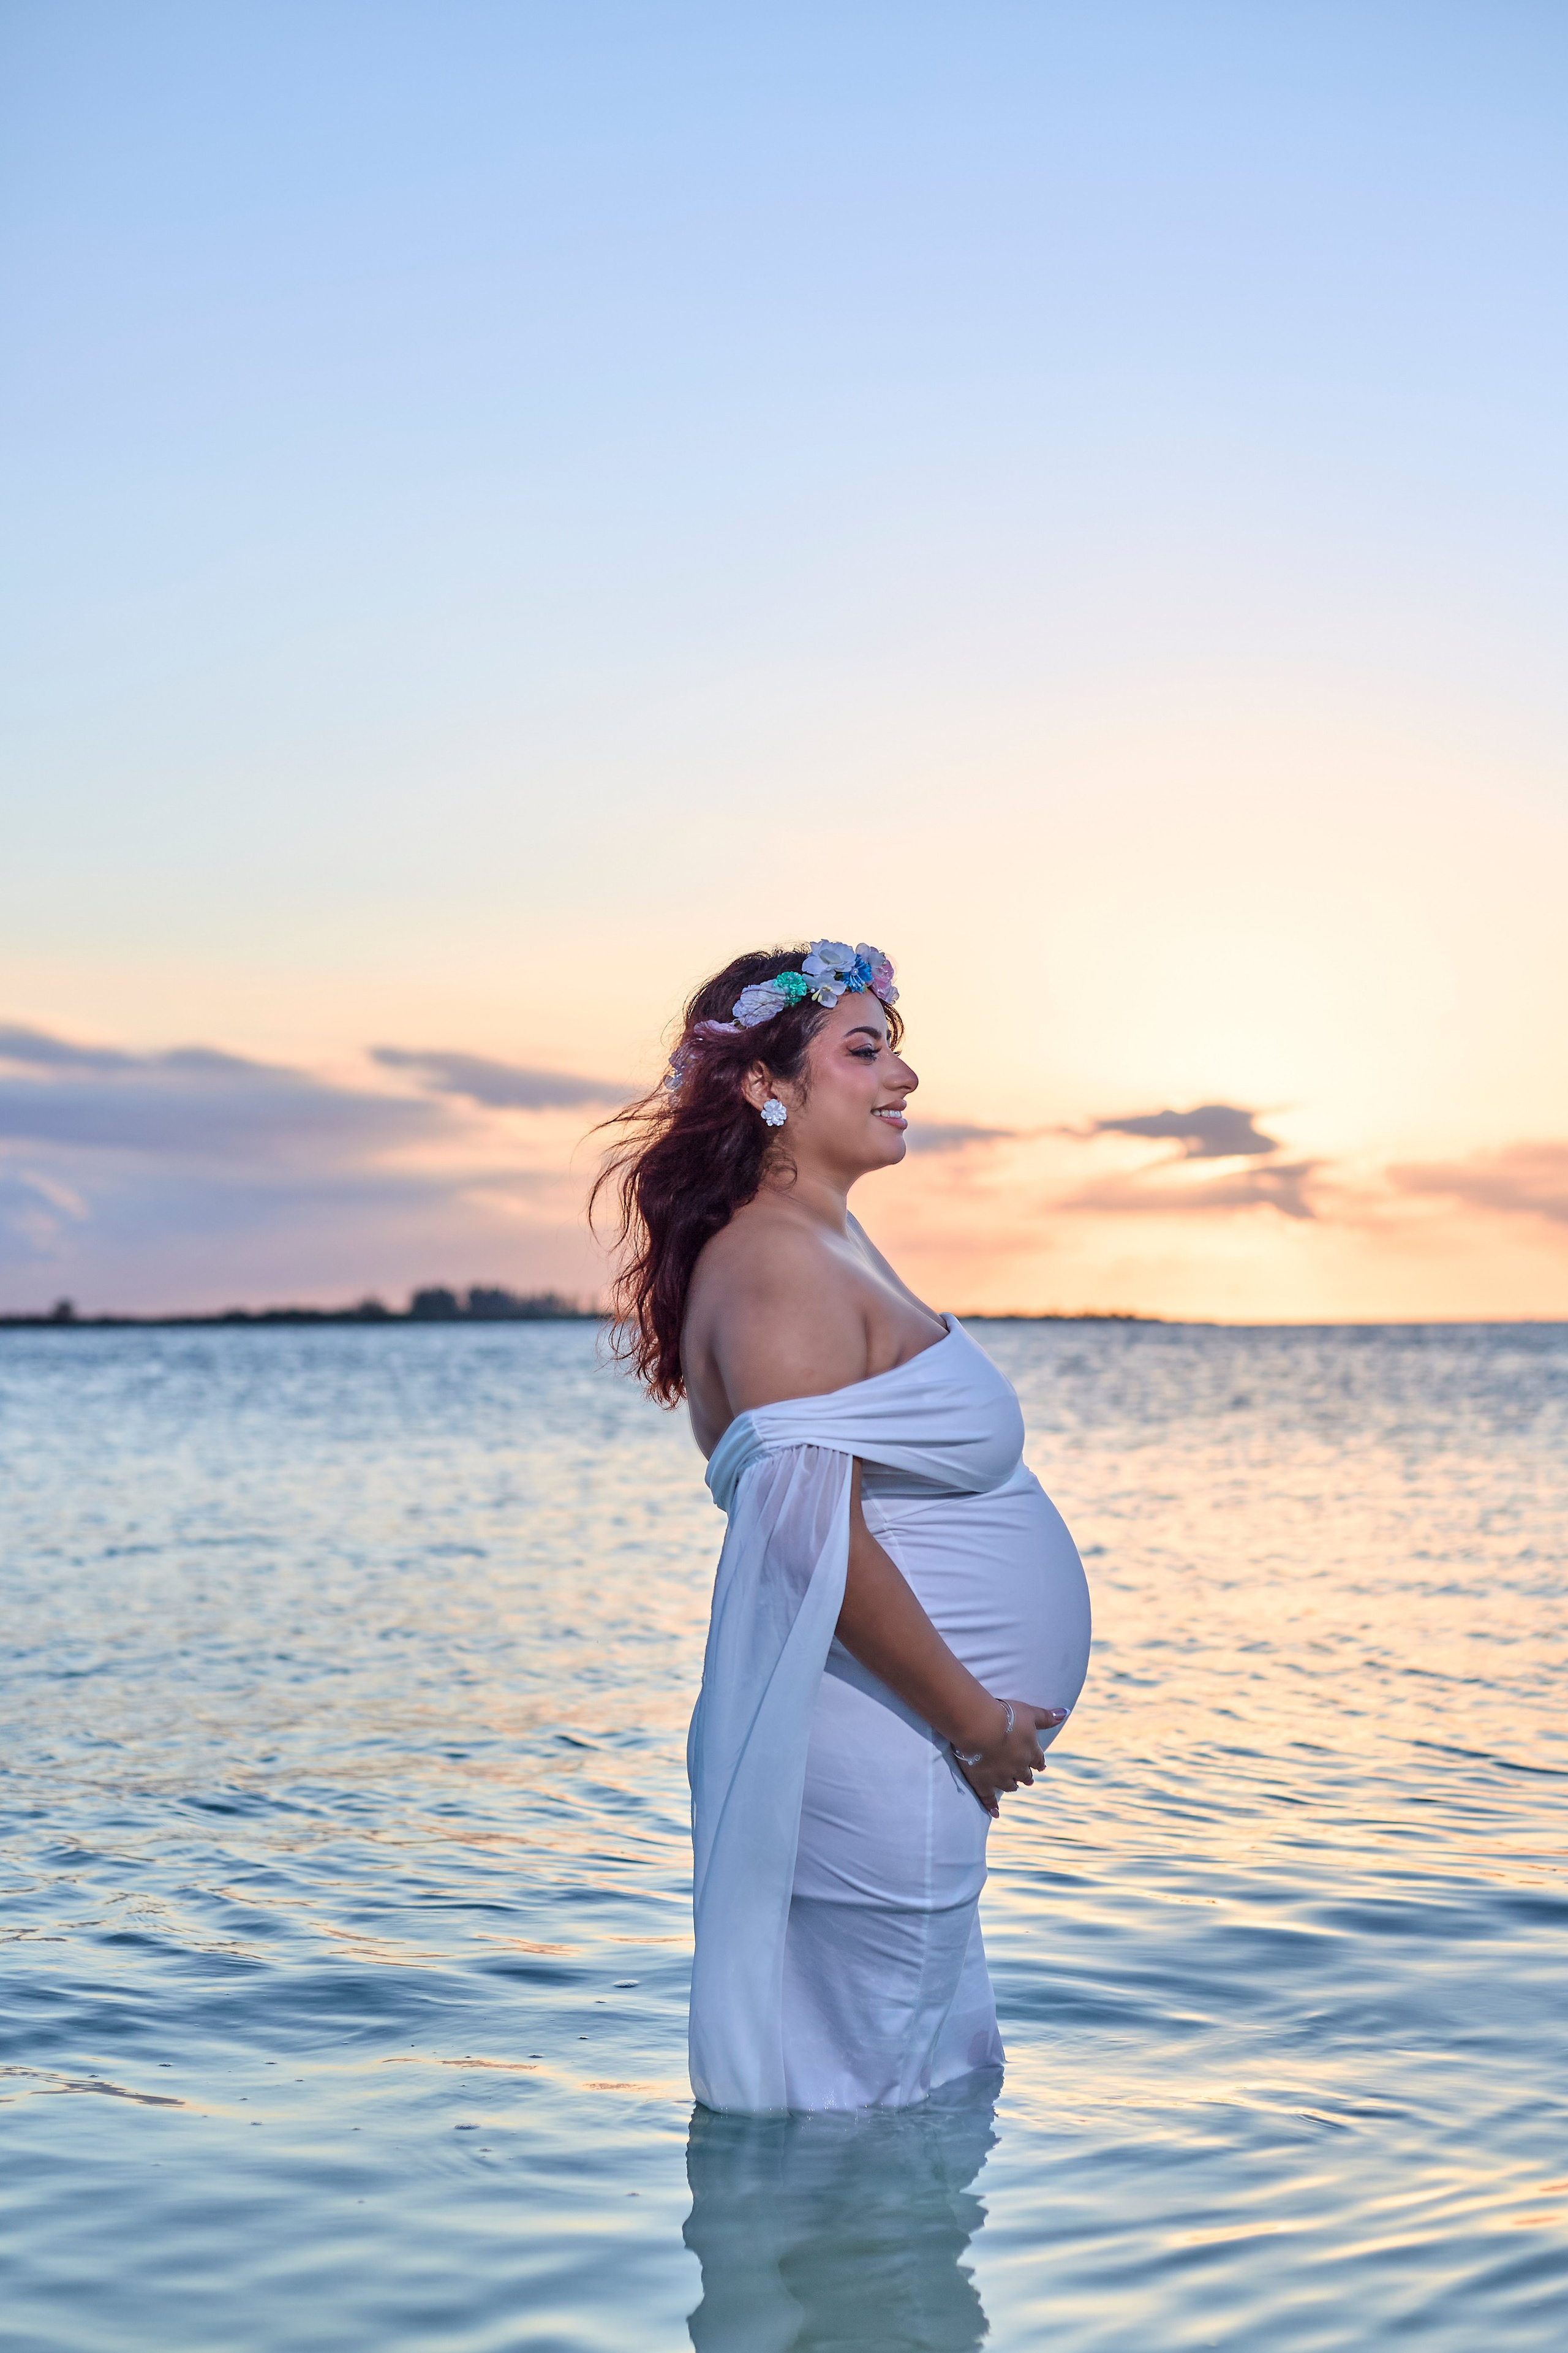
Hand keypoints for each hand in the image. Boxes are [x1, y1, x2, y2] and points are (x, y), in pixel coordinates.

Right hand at [956, 1701, 1068, 1817]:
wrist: (980, 1727)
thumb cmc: (1005, 1716)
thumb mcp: (1029, 1712)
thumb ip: (1046, 1716)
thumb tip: (1065, 1713)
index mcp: (1030, 1751)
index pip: (1038, 1760)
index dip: (1039, 1763)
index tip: (1040, 1767)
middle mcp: (1018, 1767)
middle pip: (1025, 1775)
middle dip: (1027, 1776)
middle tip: (1028, 1780)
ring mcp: (1000, 1777)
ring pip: (1009, 1785)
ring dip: (1013, 1786)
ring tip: (1014, 1787)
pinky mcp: (983, 1782)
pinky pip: (988, 1798)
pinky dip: (992, 1806)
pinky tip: (996, 1814)